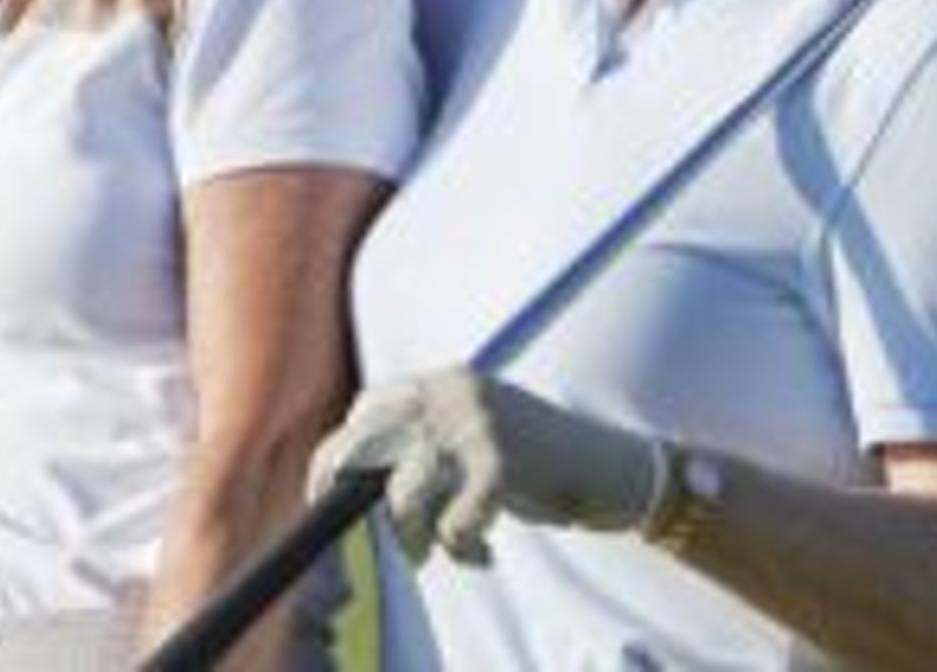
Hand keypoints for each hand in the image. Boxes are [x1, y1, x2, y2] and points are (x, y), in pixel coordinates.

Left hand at [308, 371, 663, 567]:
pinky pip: (451, 523)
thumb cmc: (534, 459)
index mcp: (444, 382)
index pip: (367, 409)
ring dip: (412, 540)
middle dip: (351, 497)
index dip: (339, 454)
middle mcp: (454, 395)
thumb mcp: (472, 431)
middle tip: (359, 529)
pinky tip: (482, 554)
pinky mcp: (501, 465)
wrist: (609, 467)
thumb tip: (356, 476)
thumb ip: (425, 438)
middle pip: (368, 446)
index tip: (327, 493)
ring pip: (403, 495)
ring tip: (432, 555)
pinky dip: (460, 549)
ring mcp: (477, 427)